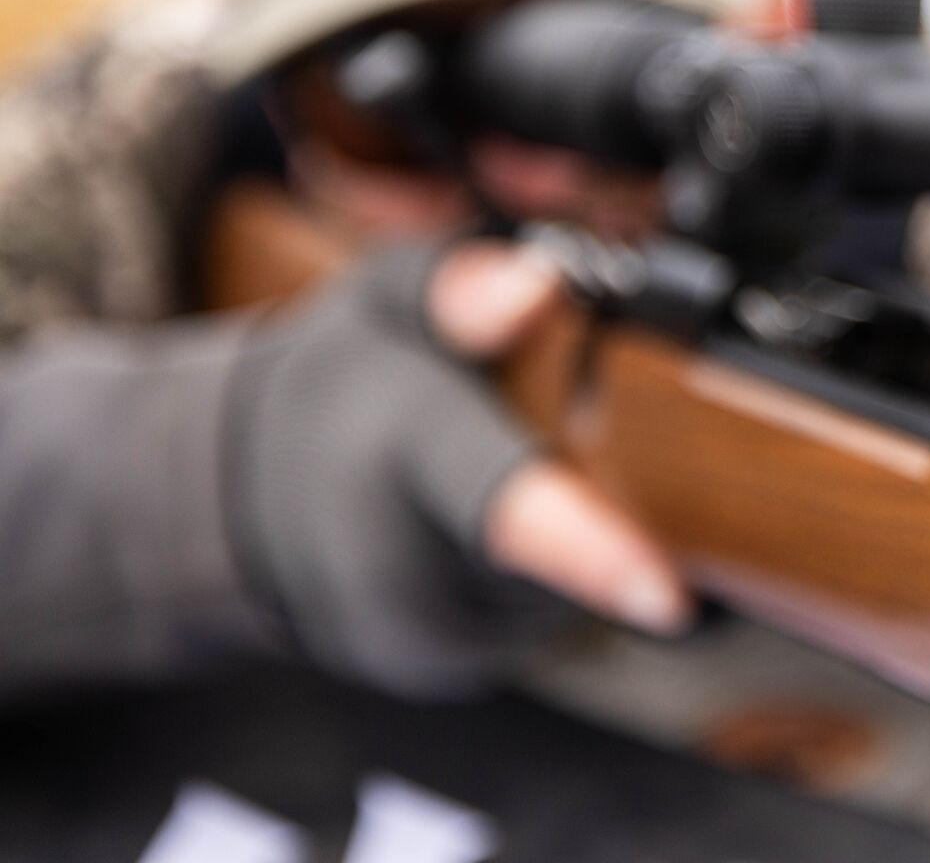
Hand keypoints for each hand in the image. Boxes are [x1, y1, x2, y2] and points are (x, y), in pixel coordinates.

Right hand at [227, 243, 691, 697]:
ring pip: (558, 580)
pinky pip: (531, 611)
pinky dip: (525, 570)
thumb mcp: (388, 301)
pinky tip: (466, 527)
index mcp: (401, 454)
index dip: (592, 553)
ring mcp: (411, 634)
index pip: (504, 510)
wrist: (238, 490)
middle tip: (519, 425)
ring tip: (476, 473)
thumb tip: (539, 285)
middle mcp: (397, 569)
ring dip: (554, 526)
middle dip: (579, 478)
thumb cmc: (346, 380)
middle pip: (569, 539)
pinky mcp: (434, 667)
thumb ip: (463, 289)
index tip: (668, 598)